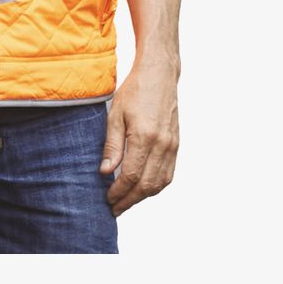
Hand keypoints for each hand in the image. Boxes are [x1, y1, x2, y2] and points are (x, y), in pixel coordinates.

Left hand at [99, 59, 179, 215]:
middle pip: (147, 185)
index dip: (119, 191)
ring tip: (126, 201)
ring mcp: (172, 146)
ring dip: (143, 197)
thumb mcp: (115, 113)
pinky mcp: (176, 145)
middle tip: (115, 208)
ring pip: (160, 183)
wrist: (159, 75)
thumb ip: (112, 144)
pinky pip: (168, 174)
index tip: (107, 198)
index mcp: (145, 136)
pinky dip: (155, 186)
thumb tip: (106, 172)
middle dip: (130, 200)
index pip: (131, 175)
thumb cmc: (135, 90)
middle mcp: (162, 144)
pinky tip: (143, 188)